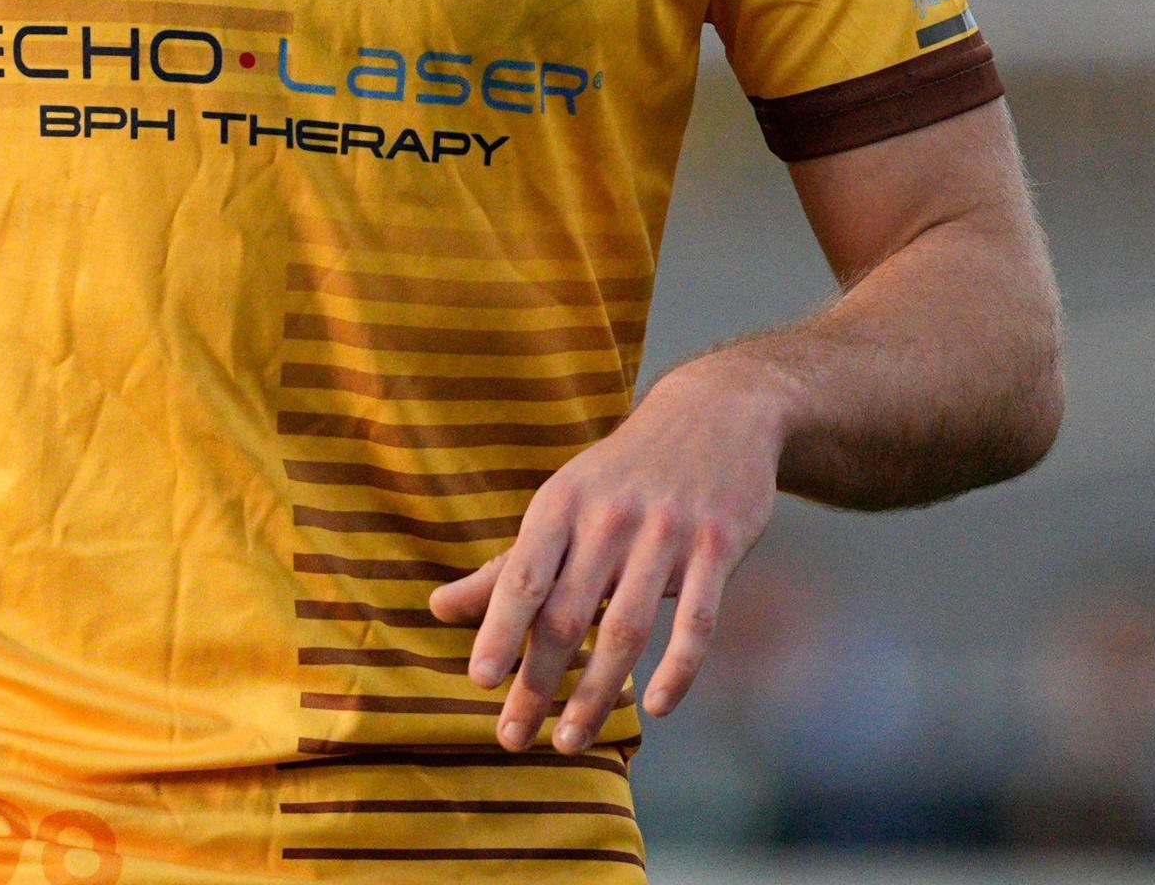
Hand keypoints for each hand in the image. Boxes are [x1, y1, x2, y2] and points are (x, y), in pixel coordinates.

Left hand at [425, 356, 786, 753]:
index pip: (523, 576)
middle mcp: (610, 518)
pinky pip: (697, 621)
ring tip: (570, 740)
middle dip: (538, 683)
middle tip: (513, 738)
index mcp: (562, 504)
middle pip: (569, 614)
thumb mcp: (561, 505)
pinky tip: (655, 707)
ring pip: (628, 628)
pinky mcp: (718, 547)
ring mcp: (668, 533)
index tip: (480, 682)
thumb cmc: (621, 475)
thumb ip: (506, 566)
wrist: (716, 414)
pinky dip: (678, 669)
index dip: (500, 630)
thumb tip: (436, 610)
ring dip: (597, 693)